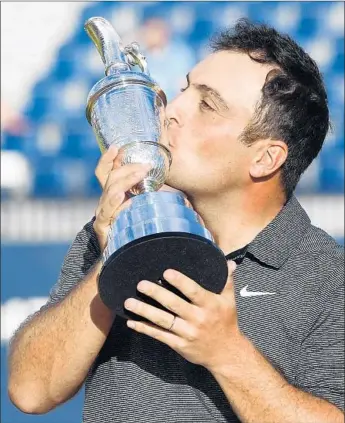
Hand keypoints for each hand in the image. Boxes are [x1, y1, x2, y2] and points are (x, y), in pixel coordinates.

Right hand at [93, 145, 150, 250]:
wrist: (125, 255)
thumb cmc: (136, 228)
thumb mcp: (143, 205)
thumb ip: (149, 193)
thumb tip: (171, 181)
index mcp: (111, 194)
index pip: (104, 172)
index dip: (107, 159)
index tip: (116, 147)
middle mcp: (104, 201)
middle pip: (110, 178)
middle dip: (128, 169)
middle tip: (145, 165)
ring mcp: (102, 213)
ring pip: (110, 191)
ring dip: (126, 181)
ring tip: (139, 174)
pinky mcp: (102, 226)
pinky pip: (108, 213)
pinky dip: (117, 204)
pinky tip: (126, 199)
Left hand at [124, 261, 242, 370]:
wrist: (227, 353)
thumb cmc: (227, 322)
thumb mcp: (229, 300)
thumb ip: (227, 280)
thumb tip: (229, 262)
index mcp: (210, 305)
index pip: (193, 291)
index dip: (180, 282)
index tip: (166, 272)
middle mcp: (198, 318)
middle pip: (174, 304)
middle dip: (156, 293)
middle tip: (140, 284)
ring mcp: (187, 333)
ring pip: (163, 320)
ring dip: (144, 311)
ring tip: (129, 302)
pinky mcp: (179, 344)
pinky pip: (159, 335)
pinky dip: (145, 328)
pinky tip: (132, 322)